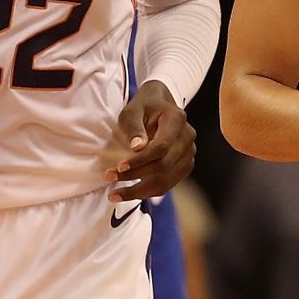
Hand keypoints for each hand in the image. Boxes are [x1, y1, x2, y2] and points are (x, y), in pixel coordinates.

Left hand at [105, 80, 195, 199]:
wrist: (159, 105)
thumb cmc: (143, 107)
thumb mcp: (131, 111)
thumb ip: (134, 127)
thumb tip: (136, 148)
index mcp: (177, 119)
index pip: (161, 147)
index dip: (140, 160)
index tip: (119, 167)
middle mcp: (187, 137)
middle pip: (164, 166)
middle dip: (135, 176)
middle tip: (109, 178)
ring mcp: (189, 152)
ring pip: (166, 180)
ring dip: (140, 190)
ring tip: (115, 194)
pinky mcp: (185, 165)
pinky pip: (168, 184)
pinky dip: (148, 192)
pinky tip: (129, 192)